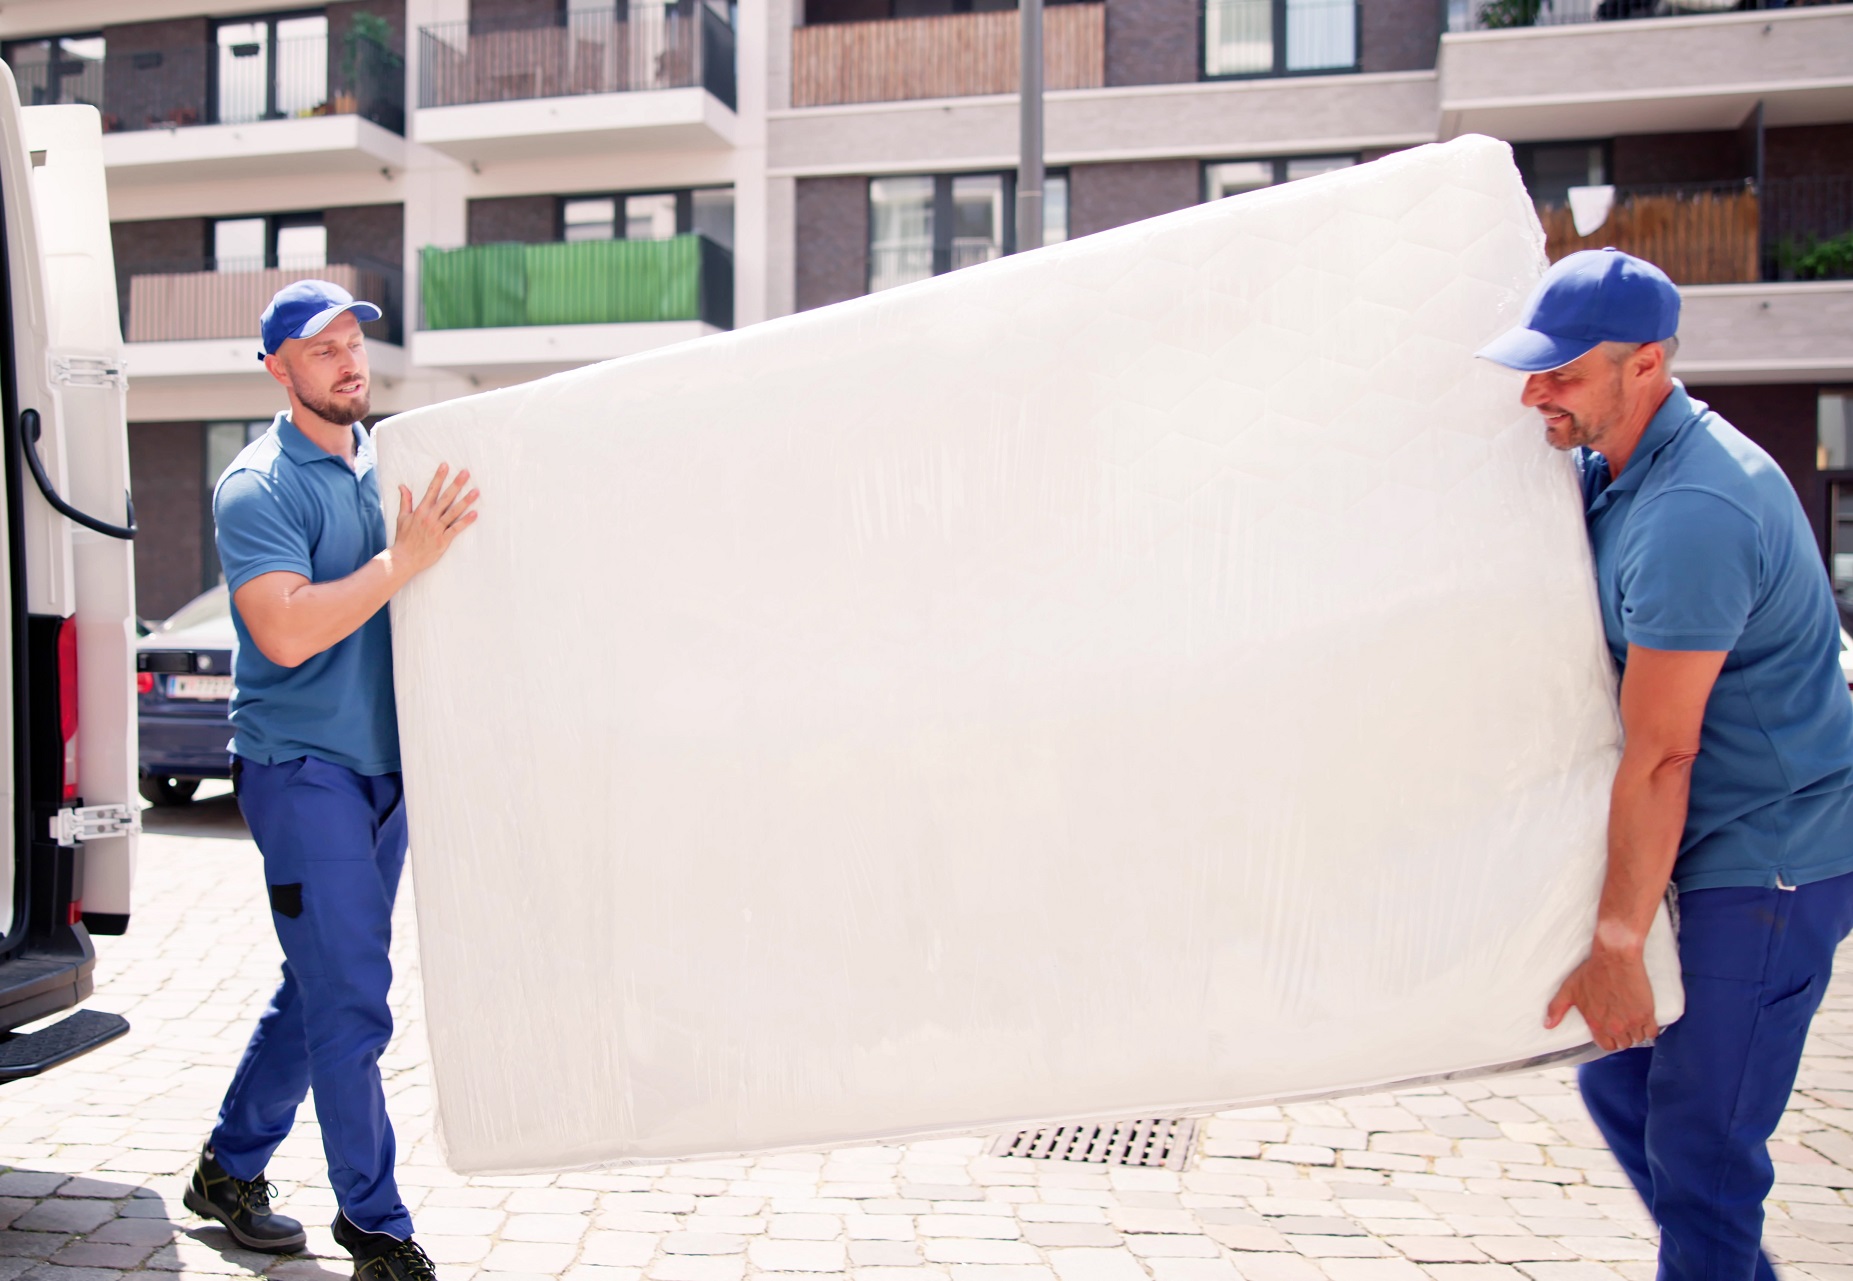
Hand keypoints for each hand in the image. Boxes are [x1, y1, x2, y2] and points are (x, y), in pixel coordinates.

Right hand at [393, 463, 478, 578]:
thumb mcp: (402, 517)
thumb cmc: (404, 538)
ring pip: (453, 512)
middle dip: (456, 484)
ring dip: (465, 501)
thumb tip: (402, 486)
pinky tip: (475, 514)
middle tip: (466, 473)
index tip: (446, 465)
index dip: (439, 477)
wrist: (404, 558)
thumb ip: (405, 501)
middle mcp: (429, 517)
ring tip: (476, 491)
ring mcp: (437, 528)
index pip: (431, 490)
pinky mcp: (443, 540)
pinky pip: (456, 529)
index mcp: (420, 510)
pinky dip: (465, 522)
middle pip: (445, 498)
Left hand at [1545, 944, 1658, 1051]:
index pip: (1605, 1045)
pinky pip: (1652, 1033)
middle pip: (1622, 1044)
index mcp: (1596, 1023)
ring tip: (1633, 1021)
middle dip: (1622, 1036)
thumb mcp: (1569, 989)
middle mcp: (1614, 1026)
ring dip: (1636, 1033)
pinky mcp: (1646, 1014)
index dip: (1608, 1040)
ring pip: (1637, 1039)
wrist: (1614, 958)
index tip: (1610, 1032)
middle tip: (1622, 1024)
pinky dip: (1650, 1029)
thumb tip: (1548, 1025)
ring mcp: (1631, 1022)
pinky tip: (1645, 1021)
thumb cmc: (1592, 971)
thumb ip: (1557, 1009)